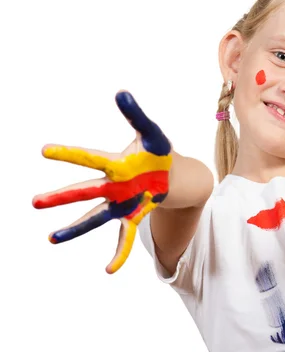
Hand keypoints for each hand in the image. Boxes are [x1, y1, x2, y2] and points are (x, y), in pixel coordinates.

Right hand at [32, 91, 171, 273]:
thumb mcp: (152, 132)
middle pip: (84, 192)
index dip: (69, 154)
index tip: (44, 150)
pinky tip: (109, 270)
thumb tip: (121, 92)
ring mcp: (121, 203)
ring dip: (75, 229)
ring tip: (52, 239)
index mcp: (115, 164)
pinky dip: (118, 254)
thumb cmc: (156, 151)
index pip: (90, 158)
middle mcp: (112, 186)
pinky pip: (124, 238)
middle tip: (35, 202)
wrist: (172, 173)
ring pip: (95, 218)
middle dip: (61, 197)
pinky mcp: (133, 216)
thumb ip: (136, 114)